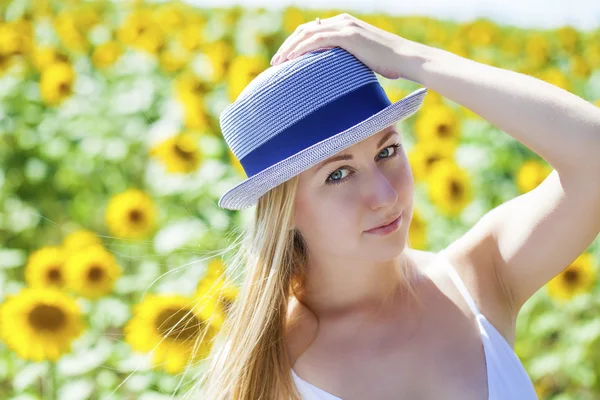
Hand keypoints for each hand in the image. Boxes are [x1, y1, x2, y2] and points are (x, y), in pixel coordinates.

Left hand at [270, 13, 425, 82]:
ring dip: (289, 48)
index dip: (296, 44)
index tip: (284, 60)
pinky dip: (301, 49)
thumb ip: (348, 60)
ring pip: (307, 33)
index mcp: (345, 25)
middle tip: (275, 63)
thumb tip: (337, 76)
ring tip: (278, 63)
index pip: (313, 30)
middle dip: (287, 46)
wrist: (405, 59)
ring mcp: (344, 27)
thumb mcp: (363, 60)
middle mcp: (342, 22)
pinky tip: (291, 60)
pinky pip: (316, 39)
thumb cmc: (388, 64)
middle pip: (305, 30)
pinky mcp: (347, 35)